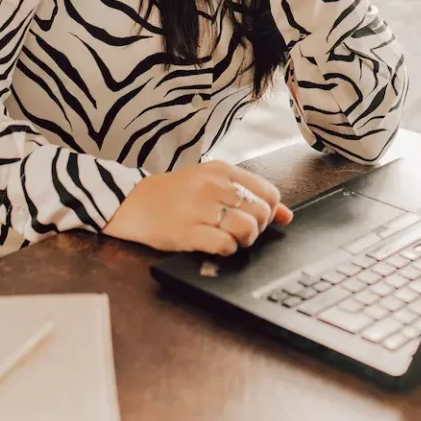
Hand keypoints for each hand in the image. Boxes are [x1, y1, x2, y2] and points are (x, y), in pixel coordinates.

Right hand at [103, 160, 293, 254]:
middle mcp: (212, 186)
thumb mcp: (214, 184)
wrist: (133, 202)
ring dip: (244, 240)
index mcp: (222, 170)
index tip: (256, 218)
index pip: (268, 191)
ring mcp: (199, 208)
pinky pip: (224, 244)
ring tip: (231, 239)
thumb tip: (286, 215)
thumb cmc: (177, 194)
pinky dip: (227, 249)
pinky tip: (218, 245)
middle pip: (260, 211)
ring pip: (246, 228)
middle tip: (243, 232)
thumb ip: (250, 195)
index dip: (269, 211)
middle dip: (258, 228)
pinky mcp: (186, 232)